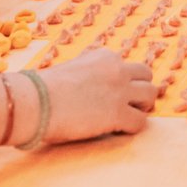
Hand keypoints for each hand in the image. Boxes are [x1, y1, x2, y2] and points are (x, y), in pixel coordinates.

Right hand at [42, 49, 156, 142]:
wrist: (36, 101)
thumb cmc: (43, 89)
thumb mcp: (71, 69)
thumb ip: (88, 74)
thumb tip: (90, 88)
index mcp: (104, 56)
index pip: (127, 66)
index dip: (123, 82)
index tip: (112, 94)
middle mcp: (117, 68)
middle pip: (146, 76)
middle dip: (140, 90)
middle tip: (129, 104)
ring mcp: (120, 90)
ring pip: (150, 95)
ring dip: (142, 107)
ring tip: (127, 117)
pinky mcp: (118, 113)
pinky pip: (140, 122)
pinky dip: (132, 127)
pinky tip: (118, 130)